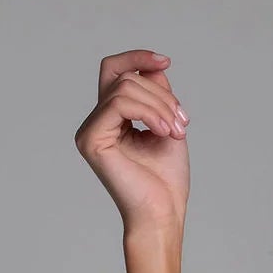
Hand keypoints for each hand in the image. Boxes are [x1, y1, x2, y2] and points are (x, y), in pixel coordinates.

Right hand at [75, 48, 189, 235]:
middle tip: (182, 123)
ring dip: (160, 105)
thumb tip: (153, 65)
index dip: (138, 58)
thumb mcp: (168, 124)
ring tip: (175, 130)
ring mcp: (90, 130)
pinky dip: (148, 112)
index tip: (166, 61)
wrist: (163, 214)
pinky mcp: (91, 139)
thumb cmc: (166, 180)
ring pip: (125, 87)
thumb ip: (158, 94)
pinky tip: (163, 131)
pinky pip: (118, 103)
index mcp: (112, 118)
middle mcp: (97, 122)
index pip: (116, 71)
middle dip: (162, 94)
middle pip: (126, 77)